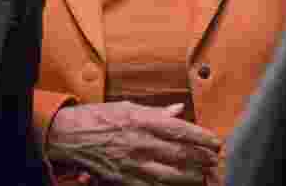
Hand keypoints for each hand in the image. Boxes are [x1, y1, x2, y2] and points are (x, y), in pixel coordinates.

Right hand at [47, 101, 221, 184]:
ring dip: (191, 175)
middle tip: (214, 160)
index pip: (180, 130)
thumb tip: (178, 110)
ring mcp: (133, 163)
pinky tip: (179, 185)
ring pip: (171, 174)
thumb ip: (156, 112)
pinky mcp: (125, 179)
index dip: (201, 137)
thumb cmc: (97, 118)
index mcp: (142, 121)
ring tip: (203, 175)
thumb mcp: (127, 106)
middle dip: (202, 158)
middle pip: (180, 154)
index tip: (216, 141)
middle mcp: (140, 142)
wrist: (69, 136)